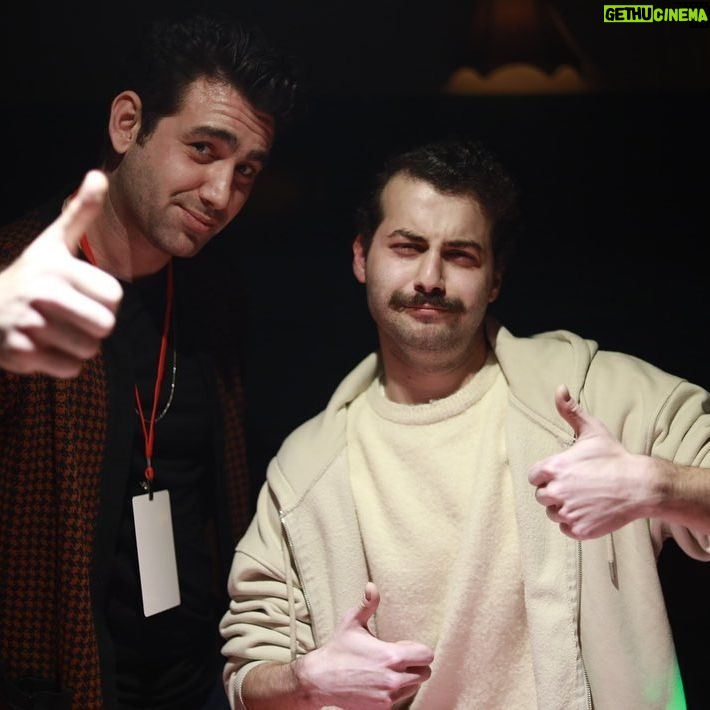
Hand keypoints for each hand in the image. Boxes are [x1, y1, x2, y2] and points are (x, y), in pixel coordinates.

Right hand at [0, 170, 121, 377]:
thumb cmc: (31, 274)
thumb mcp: (53, 242)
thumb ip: (81, 213)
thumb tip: (99, 175)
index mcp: (56, 267)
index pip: (114, 297)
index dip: (105, 299)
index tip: (83, 292)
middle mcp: (41, 294)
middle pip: (105, 326)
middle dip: (96, 326)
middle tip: (74, 316)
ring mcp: (28, 324)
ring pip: (90, 350)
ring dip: (81, 345)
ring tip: (58, 330)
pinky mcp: (20, 353)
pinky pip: (70, 369)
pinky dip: (64, 364)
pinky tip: (45, 346)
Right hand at [294, 582, 432, 708]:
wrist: (320, 679)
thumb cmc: (338, 648)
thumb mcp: (352, 622)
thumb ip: (367, 604)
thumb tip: (372, 586)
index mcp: (391, 656)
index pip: (426, 656)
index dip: (418, 650)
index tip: (403, 646)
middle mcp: (394, 678)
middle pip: (424, 673)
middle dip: (415, 665)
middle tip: (398, 659)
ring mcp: (388, 696)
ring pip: (413, 687)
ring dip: (406, 679)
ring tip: (387, 670)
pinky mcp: (381, 708)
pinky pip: (399, 699)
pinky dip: (394, 691)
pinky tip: (379, 681)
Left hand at [528, 384, 654, 538]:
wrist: (640, 485)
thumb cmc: (614, 456)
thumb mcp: (592, 430)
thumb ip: (570, 411)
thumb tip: (559, 389)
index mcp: (553, 468)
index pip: (534, 476)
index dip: (546, 475)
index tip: (563, 473)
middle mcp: (556, 492)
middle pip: (541, 495)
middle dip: (554, 491)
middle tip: (576, 486)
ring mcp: (568, 512)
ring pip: (552, 513)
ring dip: (563, 507)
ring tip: (584, 498)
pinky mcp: (579, 529)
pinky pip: (565, 528)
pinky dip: (573, 523)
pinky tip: (588, 512)